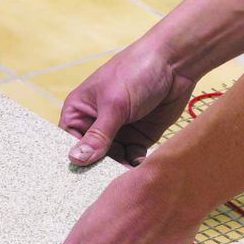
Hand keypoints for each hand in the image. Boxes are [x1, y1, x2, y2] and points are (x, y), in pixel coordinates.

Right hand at [60, 39, 196, 166]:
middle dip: (97, 167)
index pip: (67, 141)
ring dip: (117, 167)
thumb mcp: (114, 105)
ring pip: (111, 159)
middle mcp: (96, 122)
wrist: (175, 62)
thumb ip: (97, 135)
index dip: (73, 159)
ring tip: (122, 175)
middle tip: (102, 182)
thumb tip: (75, 159)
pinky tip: (138, 165)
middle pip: (90, 155)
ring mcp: (118, 131)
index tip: (77, 178)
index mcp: (80, 110)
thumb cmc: (136, 72)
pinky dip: (134, 163)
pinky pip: (131, 157)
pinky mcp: (139, 136)